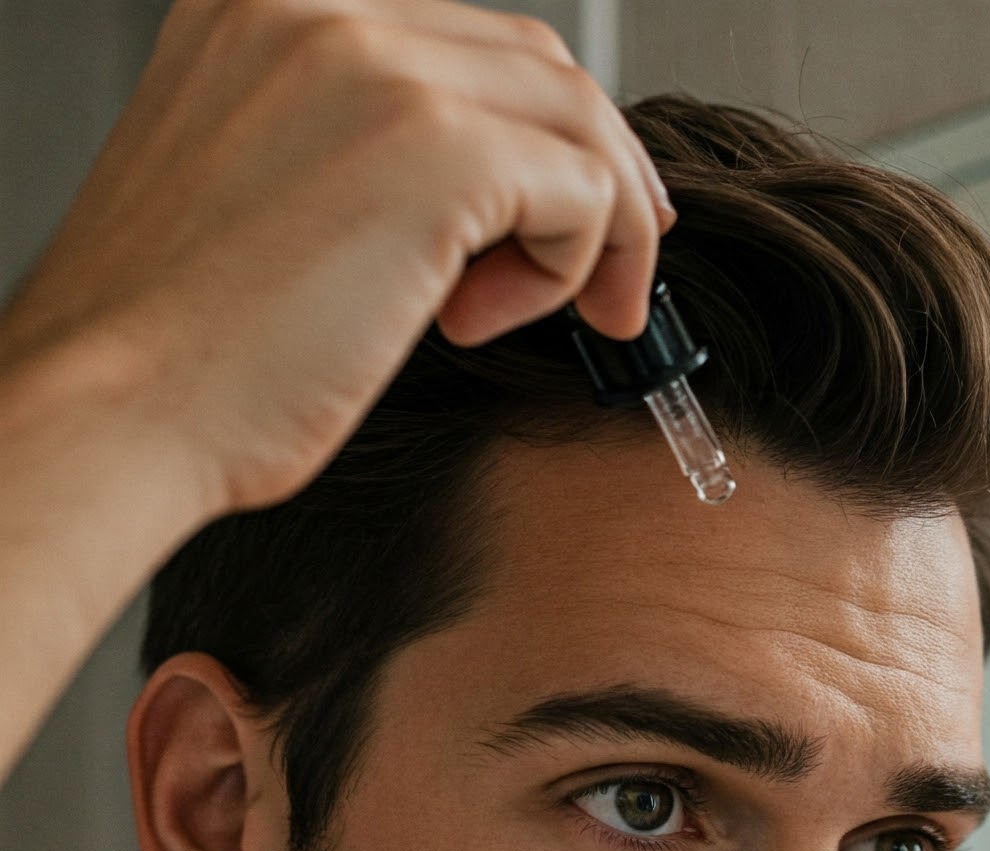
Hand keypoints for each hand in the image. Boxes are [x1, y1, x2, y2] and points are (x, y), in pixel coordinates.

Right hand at [0, 0, 670, 525]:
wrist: (119, 407)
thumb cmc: (181, 340)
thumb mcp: (266, 185)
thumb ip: (362, 150)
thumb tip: (486, 186)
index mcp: (268, 5)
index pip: (466, 39)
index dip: (541, 131)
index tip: (573, 210)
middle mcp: (319, 8)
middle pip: (537, 65)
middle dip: (595, 176)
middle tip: (606, 276)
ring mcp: (379, 70)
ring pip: (577, 125)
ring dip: (585, 232)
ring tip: (513, 313)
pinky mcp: (439, 153)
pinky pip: (584, 193)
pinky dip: (571, 267)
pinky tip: (476, 322)